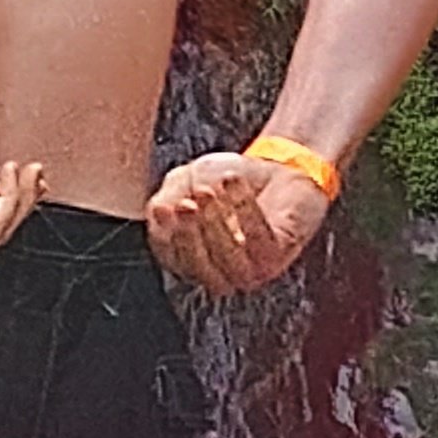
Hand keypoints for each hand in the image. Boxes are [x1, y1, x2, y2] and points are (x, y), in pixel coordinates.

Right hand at [146, 146, 331, 298]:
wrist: (274, 166)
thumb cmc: (225, 180)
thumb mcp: (185, 181)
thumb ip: (167, 197)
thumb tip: (157, 212)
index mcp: (189, 256)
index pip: (171, 257)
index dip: (166, 235)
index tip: (162, 208)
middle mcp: (220, 270)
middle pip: (199, 268)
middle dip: (190, 236)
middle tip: (186, 204)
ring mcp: (252, 267)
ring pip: (230, 262)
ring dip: (216, 226)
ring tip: (209, 190)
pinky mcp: (280, 254)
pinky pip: (260, 242)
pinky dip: (246, 212)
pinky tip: (235, 186)